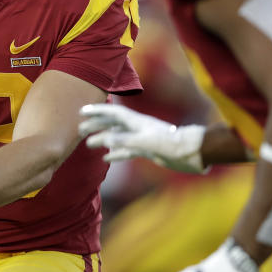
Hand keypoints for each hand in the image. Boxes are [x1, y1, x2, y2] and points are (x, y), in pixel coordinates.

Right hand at [78, 104, 206, 172]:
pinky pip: (126, 150)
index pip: (112, 113)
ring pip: (118, 138)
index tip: (82, 112)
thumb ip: (125, 141)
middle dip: (96, 125)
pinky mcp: (147, 150)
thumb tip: (104, 139)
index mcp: (136, 122)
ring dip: (103, 140)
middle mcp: (137, 128)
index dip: (97, 111)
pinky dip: (115, 153)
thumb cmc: (171, 144)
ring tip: (88, 145)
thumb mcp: (146, 142)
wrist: (191, 153)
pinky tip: (107, 159)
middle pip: (112, 124)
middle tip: (80, 130)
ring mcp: (142, 139)